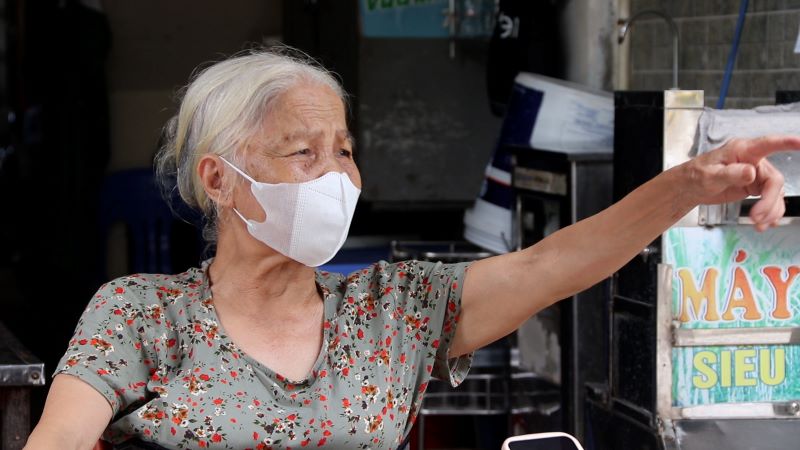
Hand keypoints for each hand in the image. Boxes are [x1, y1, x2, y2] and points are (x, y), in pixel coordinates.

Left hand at [681, 135, 799, 230]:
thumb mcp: (709, 175)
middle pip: (774, 181)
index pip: (767, 144)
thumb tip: (750, 172)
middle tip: (757, 217)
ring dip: (771, 210)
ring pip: (775, 193)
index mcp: (742, 151)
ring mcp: (756, 175)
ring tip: (758, 224)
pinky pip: (770, 200)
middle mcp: (754, 161)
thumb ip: (730, 174)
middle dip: (769, 201)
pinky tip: (764, 222)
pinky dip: (769, 212)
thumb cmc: (696, 175)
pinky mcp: (755, 187)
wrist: (690, 188)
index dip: (786, 142)